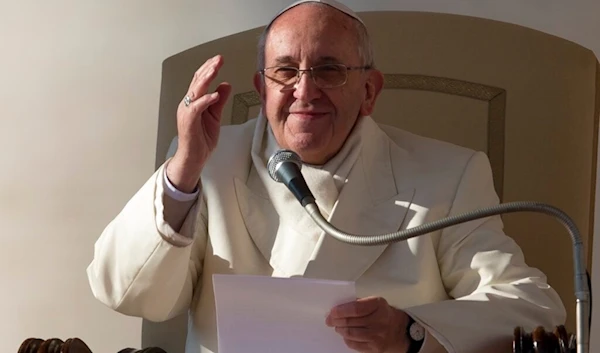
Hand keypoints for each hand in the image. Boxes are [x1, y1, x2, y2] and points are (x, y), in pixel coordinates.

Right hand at [167, 54, 231, 191]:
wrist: (193, 158)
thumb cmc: (201, 140)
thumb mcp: (215, 116)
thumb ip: (219, 101)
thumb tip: (225, 85)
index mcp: (194, 102)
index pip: (200, 80)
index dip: (209, 68)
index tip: (219, 59)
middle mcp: (188, 104)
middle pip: (197, 81)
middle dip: (208, 68)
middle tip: (219, 59)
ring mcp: (187, 112)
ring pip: (196, 90)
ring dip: (206, 78)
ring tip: (215, 69)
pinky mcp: (188, 121)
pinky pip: (196, 107)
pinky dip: (206, 100)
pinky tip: (214, 95)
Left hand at [325, 296, 409, 352]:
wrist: (400, 331)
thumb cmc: (383, 314)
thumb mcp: (375, 303)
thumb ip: (358, 303)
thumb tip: (338, 307)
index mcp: (378, 305)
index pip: (355, 308)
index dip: (340, 311)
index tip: (331, 312)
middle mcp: (380, 320)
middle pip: (351, 322)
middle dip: (336, 321)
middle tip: (329, 320)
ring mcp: (378, 336)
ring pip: (351, 334)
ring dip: (340, 330)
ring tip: (337, 327)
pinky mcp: (375, 348)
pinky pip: (355, 344)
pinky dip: (347, 339)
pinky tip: (346, 335)